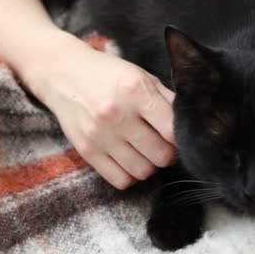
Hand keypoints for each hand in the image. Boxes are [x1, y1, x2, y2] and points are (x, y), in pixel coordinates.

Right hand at [39, 43, 176, 188]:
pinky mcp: (87, 151)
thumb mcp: (142, 76)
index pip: (172, 130)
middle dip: (168, 154)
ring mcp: (100, 135)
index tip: (179, 136)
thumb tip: (191, 123)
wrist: (63, 73)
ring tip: (146, 152)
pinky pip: (120, 180)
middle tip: (164, 146)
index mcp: (136, 92)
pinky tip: (129, 160)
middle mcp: (118, 115)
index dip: (181, 138)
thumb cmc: (109, 74)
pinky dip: (130, 175)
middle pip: (160, 155)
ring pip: (142, 171)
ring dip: (150, 165)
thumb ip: (168, 99)